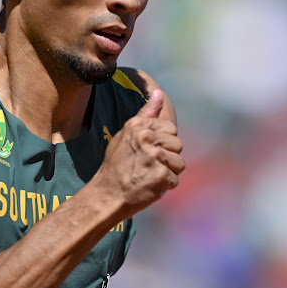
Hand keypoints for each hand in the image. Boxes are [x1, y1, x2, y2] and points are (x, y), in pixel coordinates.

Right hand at [93, 90, 184, 217]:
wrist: (107, 194)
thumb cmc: (116, 165)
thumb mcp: (126, 133)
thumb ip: (145, 114)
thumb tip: (159, 93)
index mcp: (139, 125)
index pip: (170, 128)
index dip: (163, 142)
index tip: (149, 150)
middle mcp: (147, 138)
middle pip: (178, 144)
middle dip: (167, 157)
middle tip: (149, 165)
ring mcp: (155, 157)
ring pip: (179, 163)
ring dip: (168, 172)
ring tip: (150, 175)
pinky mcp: (161, 176)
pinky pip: (175, 179)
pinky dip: (165, 186)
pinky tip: (150, 185)